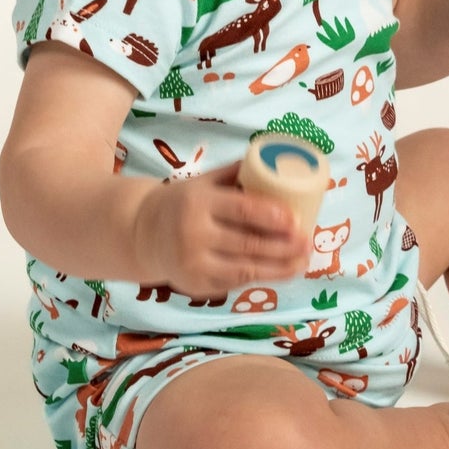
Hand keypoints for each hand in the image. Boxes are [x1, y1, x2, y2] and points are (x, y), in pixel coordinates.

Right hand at [133, 159, 311, 299]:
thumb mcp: (203, 181)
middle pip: (247, 243)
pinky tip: (282, 272)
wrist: (141, 233)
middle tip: (308, 242)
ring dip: (279, 268)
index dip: (271, 216)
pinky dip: (261, 278)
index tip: (296, 219)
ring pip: (245, 269)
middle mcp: (193, 234)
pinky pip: (234, 283)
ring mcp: (193, 264)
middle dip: (283, 246)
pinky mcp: (196, 286)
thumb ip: (236, 174)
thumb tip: (279, 162)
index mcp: (198, 202)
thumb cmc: (183, 202)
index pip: (241, 210)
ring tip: (303, 261)